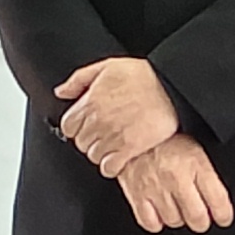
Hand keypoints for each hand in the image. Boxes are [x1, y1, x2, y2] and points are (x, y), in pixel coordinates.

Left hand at [53, 55, 180, 174]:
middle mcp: (99, 121)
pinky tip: (119, 157)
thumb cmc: (145, 76)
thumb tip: (62, 92)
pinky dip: (111, 165)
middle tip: (103, 134)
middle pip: (80, 142)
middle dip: (89, 139)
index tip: (86, 125)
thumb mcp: (108, 67)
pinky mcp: (129, 149)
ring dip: (101, 152)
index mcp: (91, 101)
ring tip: (113, 144)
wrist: (173, 88)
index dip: (77, 126)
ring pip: (93, 156)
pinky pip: (109, 167)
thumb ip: (80, 79)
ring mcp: (113, 136)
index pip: (68, 126)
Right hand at [114, 136, 234, 232]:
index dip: (224, 214)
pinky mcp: (136, 194)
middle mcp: (177, 178)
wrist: (133, 130)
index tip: (223, 218)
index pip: (217, 199)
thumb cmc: (164, 138)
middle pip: (197, 217)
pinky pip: (150, 222)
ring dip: (178, 219)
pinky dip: (156, 222)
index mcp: (195, 163)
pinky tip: (159, 213)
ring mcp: (156, 188)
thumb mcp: (194, 148)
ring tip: (177, 209)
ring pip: (174, 221)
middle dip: (201, 221)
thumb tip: (219, 198)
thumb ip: (207, 173)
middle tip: (200, 217)